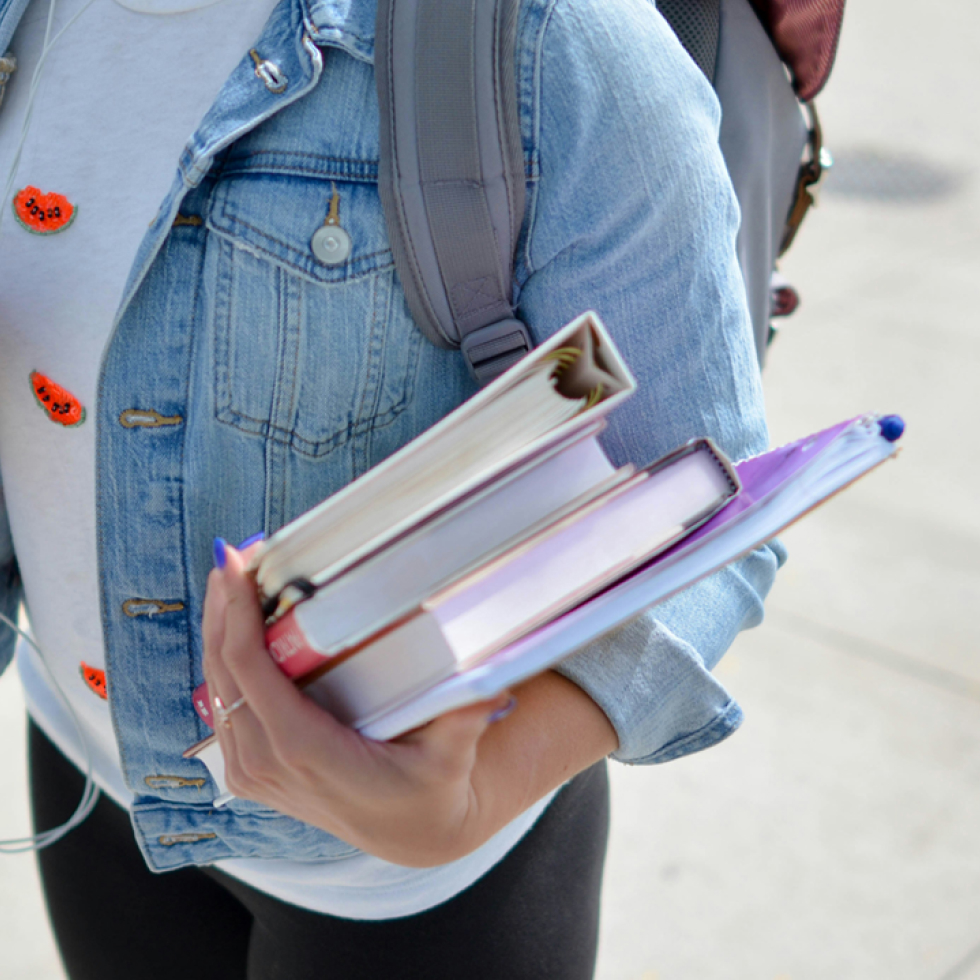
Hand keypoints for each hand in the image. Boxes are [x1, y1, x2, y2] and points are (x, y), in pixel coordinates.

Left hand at [202, 542, 514, 867]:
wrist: (412, 834)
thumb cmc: (429, 789)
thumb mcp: (450, 757)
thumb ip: (464, 720)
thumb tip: (491, 684)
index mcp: (305, 751)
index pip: (250, 672)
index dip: (237, 615)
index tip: (236, 565)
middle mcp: (267, 764)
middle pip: (223, 671)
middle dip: (222, 608)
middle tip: (231, 555)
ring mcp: (253, 772)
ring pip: (215, 688)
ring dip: (217, 630)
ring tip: (230, 578)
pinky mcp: (251, 772)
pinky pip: (223, 708)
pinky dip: (223, 662)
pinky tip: (232, 627)